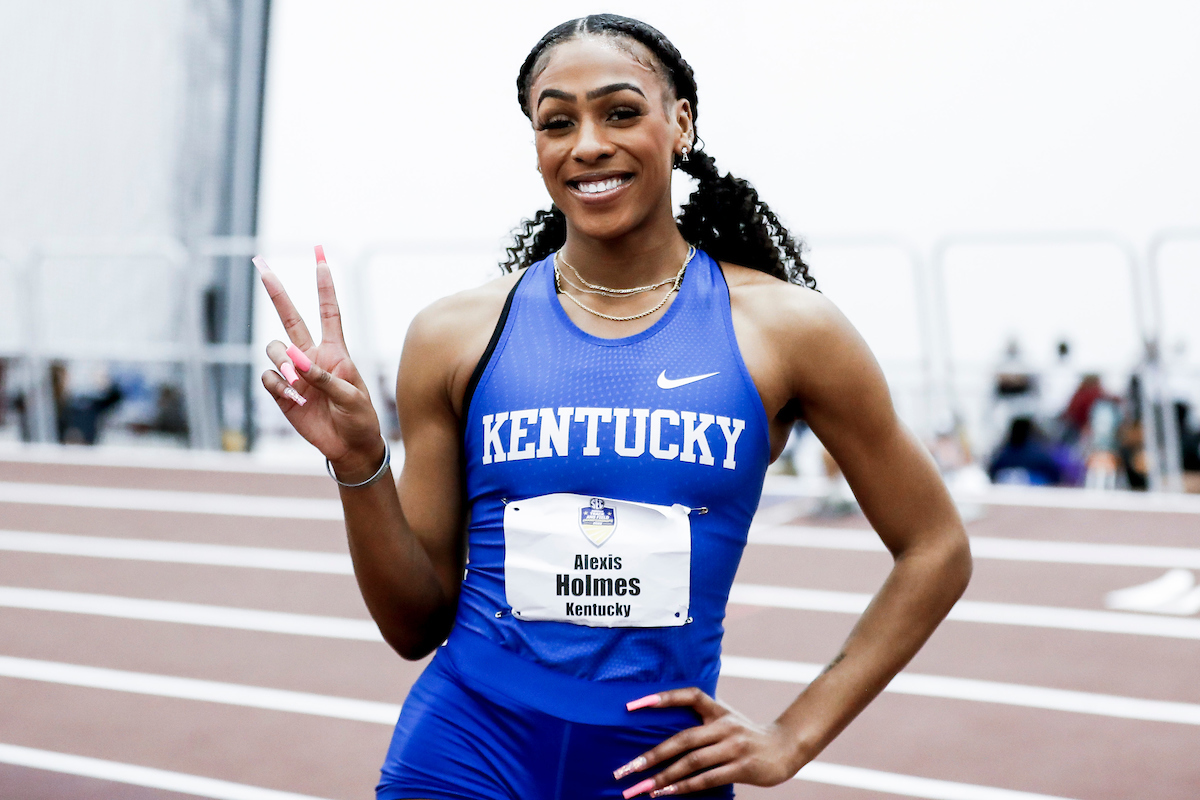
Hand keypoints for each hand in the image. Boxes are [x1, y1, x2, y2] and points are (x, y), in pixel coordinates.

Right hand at [255, 247, 382, 477]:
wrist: (349, 446)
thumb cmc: (359, 418)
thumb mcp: (352, 397)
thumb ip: (327, 378)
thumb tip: (297, 362)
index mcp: (335, 351)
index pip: (328, 312)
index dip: (324, 286)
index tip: (320, 258)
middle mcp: (311, 356)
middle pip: (290, 318)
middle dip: (277, 293)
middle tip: (261, 266)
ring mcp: (294, 373)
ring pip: (274, 350)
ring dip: (281, 361)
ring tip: (296, 381)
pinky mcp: (282, 392)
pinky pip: (268, 379)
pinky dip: (278, 386)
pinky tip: (294, 399)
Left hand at [615, 688, 799, 796]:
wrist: (785, 748)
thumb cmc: (746, 736)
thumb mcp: (725, 721)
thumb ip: (700, 723)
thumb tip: (661, 735)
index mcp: (718, 710)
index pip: (688, 695)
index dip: (662, 698)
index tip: (631, 706)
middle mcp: (724, 725)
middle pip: (682, 739)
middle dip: (651, 756)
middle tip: (626, 770)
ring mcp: (734, 747)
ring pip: (692, 762)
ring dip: (664, 777)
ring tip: (641, 789)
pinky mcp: (742, 767)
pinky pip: (707, 779)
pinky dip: (684, 787)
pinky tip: (666, 793)